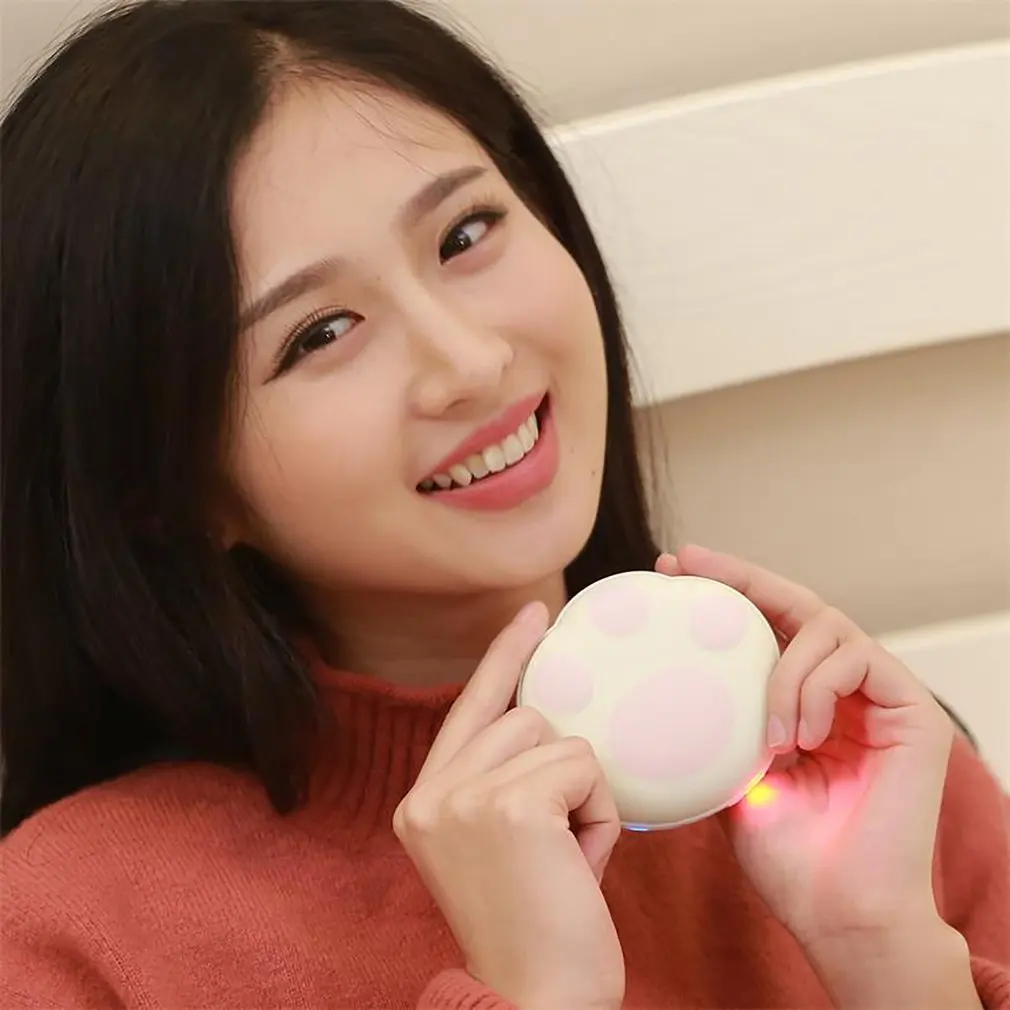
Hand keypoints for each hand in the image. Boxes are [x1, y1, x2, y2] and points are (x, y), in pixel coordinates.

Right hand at [393, 602, 624, 1009]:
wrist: (534, 1005)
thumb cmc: (536, 930)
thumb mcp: (501, 845)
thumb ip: (508, 779)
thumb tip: (556, 721)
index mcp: (423, 801)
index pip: (471, 704)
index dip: (506, 655)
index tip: (534, 613)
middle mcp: (429, 794)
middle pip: (528, 716)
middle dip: (563, 769)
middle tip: (561, 845)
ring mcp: (461, 796)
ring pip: (560, 738)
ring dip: (583, 795)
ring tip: (567, 860)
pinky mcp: (507, 805)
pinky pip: (585, 766)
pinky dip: (600, 814)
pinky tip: (579, 865)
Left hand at [656, 547, 955, 951]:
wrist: (838, 913)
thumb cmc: (787, 854)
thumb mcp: (731, 774)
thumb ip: (719, 724)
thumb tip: (662, 686)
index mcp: (804, 701)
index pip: (768, 627)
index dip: (725, 591)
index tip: (671, 568)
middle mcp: (845, 691)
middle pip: (798, 604)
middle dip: (740, 578)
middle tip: (688, 562)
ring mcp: (880, 697)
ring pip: (826, 626)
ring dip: (783, 670)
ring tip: (769, 735)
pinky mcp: (914, 712)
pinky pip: (858, 658)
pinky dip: (815, 688)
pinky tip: (799, 736)